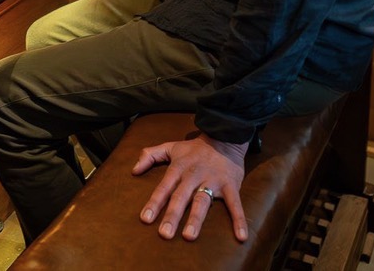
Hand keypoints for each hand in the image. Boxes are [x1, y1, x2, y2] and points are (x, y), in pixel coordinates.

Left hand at [132, 133, 248, 241]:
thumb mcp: (170, 147)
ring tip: (189, 236)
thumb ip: (150, 155)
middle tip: (164, 234)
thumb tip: (133, 170)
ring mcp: (212, 181)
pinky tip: (240, 236)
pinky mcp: (230, 185)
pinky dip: (238, 219)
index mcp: (179, 168)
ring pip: (203, 201)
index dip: (154, 203)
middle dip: (172, 215)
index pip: (164, 187)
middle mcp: (193, 176)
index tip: (145, 219)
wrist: (224, 137)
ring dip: (196, 219)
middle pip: (181, 197)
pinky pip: (235, 204)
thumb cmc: (195, 148)